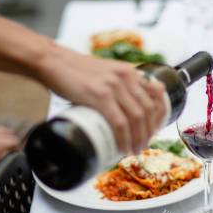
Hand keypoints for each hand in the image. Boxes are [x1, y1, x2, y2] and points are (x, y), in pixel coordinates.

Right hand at [38, 45, 166, 153]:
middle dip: (149, 132)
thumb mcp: (105, 72)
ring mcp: (114, 85)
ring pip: (137, 118)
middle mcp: (126, 76)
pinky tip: (122, 147)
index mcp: (130, 71)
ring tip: (134, 150)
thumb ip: (119, 84)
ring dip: (138, 138)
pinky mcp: (100, 95)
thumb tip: (127, 106)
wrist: (53, 61)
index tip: (155, 130)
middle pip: (148, 109)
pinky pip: (119, 122)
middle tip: (143, 145)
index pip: (157, 94)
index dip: (160, 115)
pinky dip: (124, 138)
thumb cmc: (76, 71)